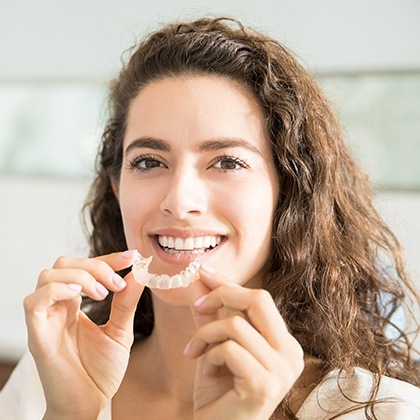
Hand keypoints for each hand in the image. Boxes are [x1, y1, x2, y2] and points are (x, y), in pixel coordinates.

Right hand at [23, 251, 142, 418]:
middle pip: (64, 264)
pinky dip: (57, 289)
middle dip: (95, 265)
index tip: (131, 257)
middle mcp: (57, 307)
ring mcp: (45, 319)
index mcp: (74, 304)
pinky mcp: (37, 335)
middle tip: (116, 283)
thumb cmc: (101, 371)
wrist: (90, 405)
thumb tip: (138, 273)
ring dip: (80, 276)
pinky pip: (34, 301)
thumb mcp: (120, 331)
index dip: (107, 258)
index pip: (84, 267)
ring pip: (48, 275)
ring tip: (102, 294)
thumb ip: (126, 303)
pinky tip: (81, 296)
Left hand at [186, 267, 303, 419]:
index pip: (259, 299)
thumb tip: (198, 280)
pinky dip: (209, 355)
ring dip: (206, 335)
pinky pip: (229, 349)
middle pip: (259, 300)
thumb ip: (209, 313)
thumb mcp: (214, 344)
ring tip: (195, 353)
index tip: (203, 272)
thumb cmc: (218, 391)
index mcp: (283, 342)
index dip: (229, 283)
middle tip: (198, 305)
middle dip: (222, 295)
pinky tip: (205, 371)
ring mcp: (282, 371)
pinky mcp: (265, 385)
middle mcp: (290, 353)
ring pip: (236, 325)